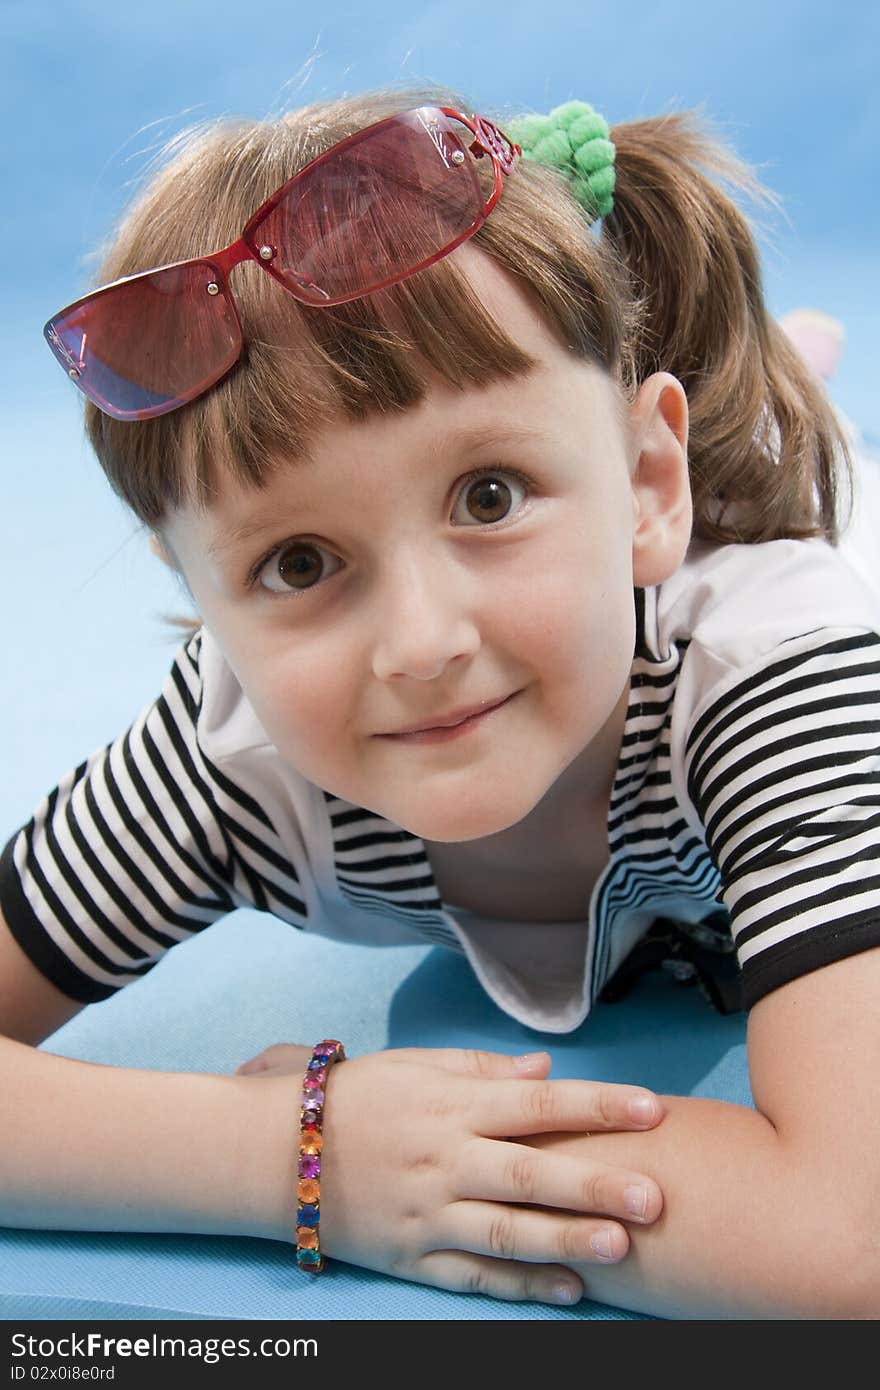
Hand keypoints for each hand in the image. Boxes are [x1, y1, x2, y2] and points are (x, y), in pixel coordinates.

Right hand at [234, 1043, 664, 1304]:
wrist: (276, 1151)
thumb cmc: (357, 1097)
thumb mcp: (417, 1066)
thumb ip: (485, 1069)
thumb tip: (547, 1071)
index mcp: (452, 1105)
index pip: (537, 1103)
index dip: (597, 1105)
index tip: (652, 1108)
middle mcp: (444, 1159)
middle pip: (529, 1172)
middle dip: (594, 1184)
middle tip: (655, 1196)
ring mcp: (428, 1213)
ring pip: (505, 1231)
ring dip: (564, 1240)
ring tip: (620, 1247)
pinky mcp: (412, 1257)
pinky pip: (473, 1275)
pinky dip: (520, 1285)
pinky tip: (570, 1291)